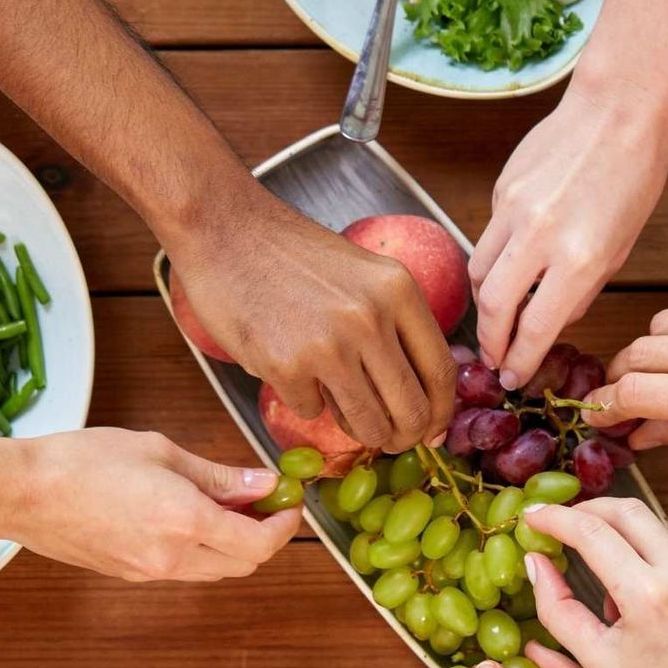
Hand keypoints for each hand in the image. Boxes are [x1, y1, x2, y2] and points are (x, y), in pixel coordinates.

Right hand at [10, 428, 299, 581]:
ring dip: (233, 546)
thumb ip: (218, 475)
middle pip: (243, 564)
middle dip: (264, 536)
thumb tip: (263, 483)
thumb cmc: (84, 461)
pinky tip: (190, 518)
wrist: (23, 493)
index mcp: (187, 522)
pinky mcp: (130, 575)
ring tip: (226, 506)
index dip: (284, 524)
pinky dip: (202, 550)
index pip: (260, 542)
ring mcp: (150, 572)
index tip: (289, 502)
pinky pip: (184, 570)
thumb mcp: (160, 451)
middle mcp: (173, 557)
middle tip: (263, 501)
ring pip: (215, 571)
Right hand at [166, 193, 454, 451]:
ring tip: (341, 409)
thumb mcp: (365, 275)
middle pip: (412, 409)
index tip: (432, 432)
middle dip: (403, 436)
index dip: (441, 413)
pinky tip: (290, 369)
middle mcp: (371, 319)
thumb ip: (396, 323)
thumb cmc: (293, 255)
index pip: (441, 372)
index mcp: (398, 291)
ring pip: (368, 423)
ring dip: (359, 429)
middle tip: (389, 439)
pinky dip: (304, 401)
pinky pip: (311, 411)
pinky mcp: (286, 366)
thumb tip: (422, 390)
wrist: (225, 229)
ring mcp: (329, 345)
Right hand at [470, 84, 667, 389]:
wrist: (618, 110)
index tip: (514, 377)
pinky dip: (493, 259)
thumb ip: (583, 288)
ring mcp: (513, 211)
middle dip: (490, 341)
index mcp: (579, 259)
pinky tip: (511, 262)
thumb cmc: (634, 177)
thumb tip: (552, 318)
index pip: (535, 328)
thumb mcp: (622, 246)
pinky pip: (488, 237)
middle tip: (495, 358)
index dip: (520, 360)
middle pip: (492, 307)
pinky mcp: (500, 190)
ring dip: (484, 303)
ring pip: (478, 272)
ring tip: (496, 317)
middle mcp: (539, 237)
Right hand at [521, 499, 667, 667]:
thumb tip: (536, 561)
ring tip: (615, 585)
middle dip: (590, 510)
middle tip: (565, 524)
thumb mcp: (598, 662)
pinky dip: (658, 560)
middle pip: (628, 510)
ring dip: (626, 540)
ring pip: (657, 528)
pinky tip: (655, 598)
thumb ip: (558, 608)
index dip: (557, 518)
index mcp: (649, 596)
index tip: (534, 516)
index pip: (593, 532)